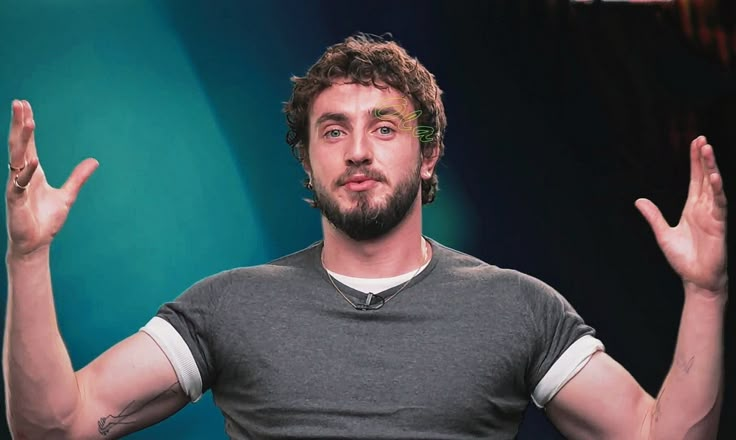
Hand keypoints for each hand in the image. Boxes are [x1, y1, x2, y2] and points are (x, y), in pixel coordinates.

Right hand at [6, 100, 98, 256]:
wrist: (36, 243)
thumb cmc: (46, 220)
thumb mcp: (67, 195)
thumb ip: (78, 177)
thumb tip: (94, 161)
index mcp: (32, 172)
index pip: (28, 143)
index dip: (26, 125)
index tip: (25, 105)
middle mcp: (21, 175)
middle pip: (19, 144)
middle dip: (19, 124)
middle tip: (18, 102)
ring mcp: (16, 186)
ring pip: (16, 158)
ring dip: (21, 139)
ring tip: (27, 120)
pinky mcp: (15, 201)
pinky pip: (18, 184)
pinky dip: (25, 173)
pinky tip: (31, 161)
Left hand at [635, 135, 727, 294]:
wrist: (696, 279)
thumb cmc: (683, 258)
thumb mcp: (663, 234)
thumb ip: (653, 216)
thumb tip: (639, 201)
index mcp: (692, 208)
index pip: (695, 179)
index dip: (695, 162)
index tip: (695, 143)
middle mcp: (704, 208)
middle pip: (704, 178)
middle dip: (704, 158)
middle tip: (702, 139)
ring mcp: (712, 216)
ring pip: (713, 187)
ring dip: (711, 168)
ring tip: (708, 150)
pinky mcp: (718, 226)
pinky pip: (719, 205)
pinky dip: (717, 191)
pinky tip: (714, 178)